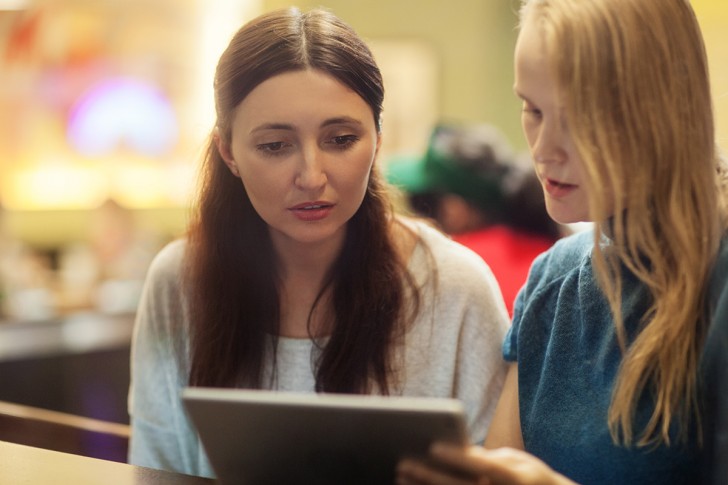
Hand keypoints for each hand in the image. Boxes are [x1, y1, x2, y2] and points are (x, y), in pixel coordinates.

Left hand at [396, 444, 576, 484]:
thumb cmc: (528, 478)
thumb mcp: (515, 462)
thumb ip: (486, 457)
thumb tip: (459, 450)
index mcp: (514, 477)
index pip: (481, 466)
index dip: (457, 456)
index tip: (432, 446)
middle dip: (429, 476)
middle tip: (403, 463)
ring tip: (400, 477)